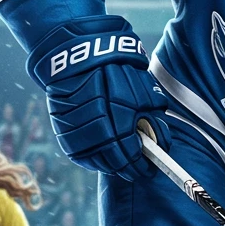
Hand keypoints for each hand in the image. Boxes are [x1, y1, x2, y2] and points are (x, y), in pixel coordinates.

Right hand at [32, 15, 170, 179]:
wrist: (76, 54)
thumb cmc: (116, 69)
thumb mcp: (143, 89)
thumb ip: (153, 118)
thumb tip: (160, 144)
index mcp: (120, 117)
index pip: (132, 155)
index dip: (142, 166)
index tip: (149, 169)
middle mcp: (98, 127)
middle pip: (115, 163)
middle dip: (129, 170)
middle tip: (137, 171)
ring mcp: (78, 131)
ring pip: (98, 162)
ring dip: (112, 167)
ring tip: (121, 165)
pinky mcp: (64, 131)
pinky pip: (81, 156)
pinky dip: (94, 161)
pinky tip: (103, 159)